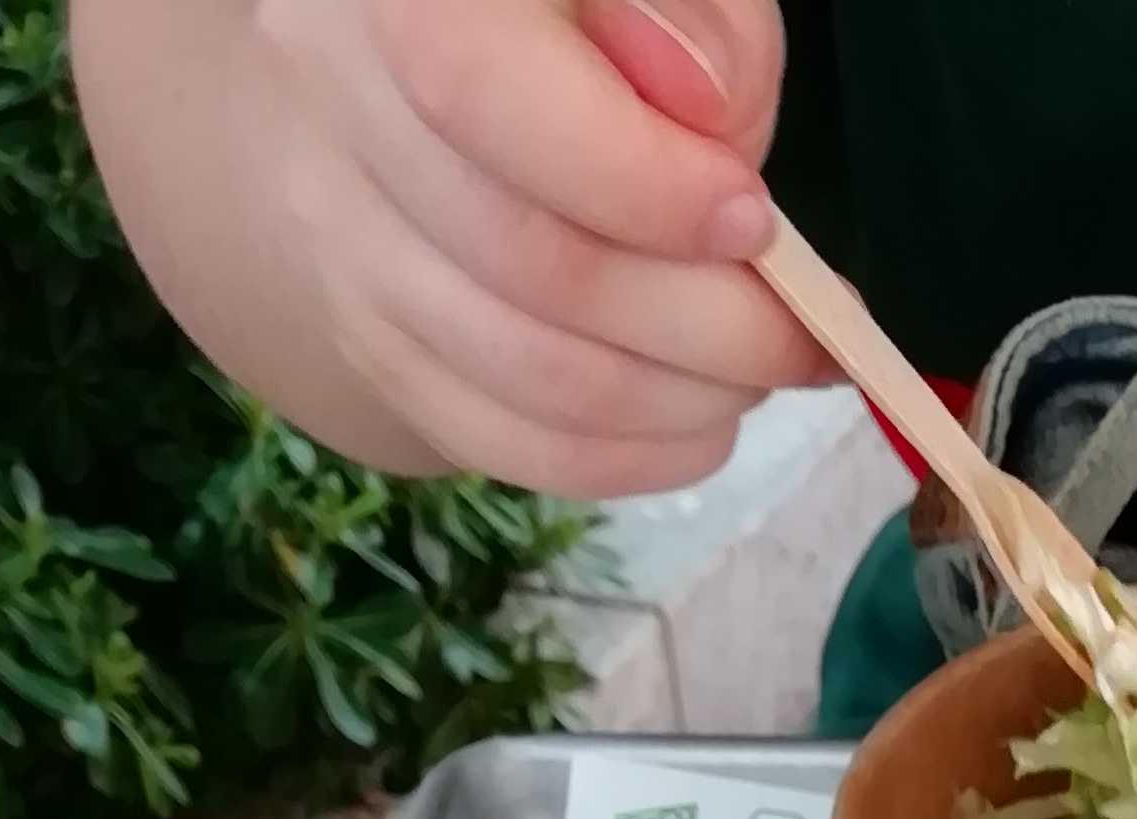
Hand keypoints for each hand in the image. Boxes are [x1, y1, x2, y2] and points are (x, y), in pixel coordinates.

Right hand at [253, 0, 825, 494]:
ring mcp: (343, 243)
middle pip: (533, 263)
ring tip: (760, 369)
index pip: (482, 93)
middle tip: (801, 331)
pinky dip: (630, 455)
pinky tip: (698, 420)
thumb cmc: (557, 11)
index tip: (754, 222)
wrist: (400, 74)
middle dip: (710, 324)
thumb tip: (715, 116)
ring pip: (532, 375)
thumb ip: (695, 16)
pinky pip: (507, 443)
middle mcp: (335, 110)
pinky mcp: (372, 349)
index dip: (639, 180)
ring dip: (684, 400)